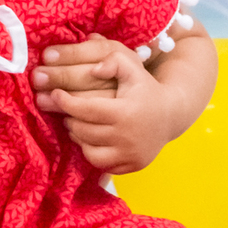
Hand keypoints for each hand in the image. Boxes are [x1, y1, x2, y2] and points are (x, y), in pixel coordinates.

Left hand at [32, 34, 179, 173]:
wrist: (171, 115)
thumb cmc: (146, 89)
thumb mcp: (133, 69)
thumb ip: (113, 61)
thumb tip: (94, 69)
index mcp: (125, 112)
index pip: (85, 109)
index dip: (65, 101)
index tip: (56, 93)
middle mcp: (127, 137)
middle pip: (84, 130)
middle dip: (71, 118)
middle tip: (68, 109)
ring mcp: (130, 155)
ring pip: (89, 151)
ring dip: (79, 137)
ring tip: (79, 124)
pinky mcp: (131, 166)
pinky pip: (101, 164)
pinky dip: (92, 152)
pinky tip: (92, 139)